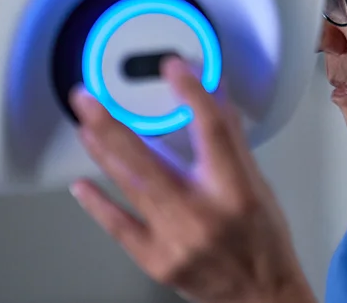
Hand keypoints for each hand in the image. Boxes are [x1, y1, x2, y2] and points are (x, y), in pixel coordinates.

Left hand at [68, 57, 314, 302]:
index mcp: (239, 190)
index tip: (174, 67)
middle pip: (151, 162)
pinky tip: (83, 184)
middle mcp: (205, 214)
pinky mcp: (157, 261)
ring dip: (103, 153)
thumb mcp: (259, 184)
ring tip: (86, 125)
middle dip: (113, 125)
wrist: (261, 296)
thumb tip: (214, 97)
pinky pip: (120, 229)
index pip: (214, 131)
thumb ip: (232, 141)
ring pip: (131, 188)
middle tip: (89, 98)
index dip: (193, 94)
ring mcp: (176, 240)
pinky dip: (100, 204)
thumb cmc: (264, 241)